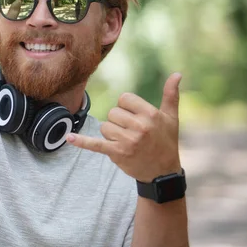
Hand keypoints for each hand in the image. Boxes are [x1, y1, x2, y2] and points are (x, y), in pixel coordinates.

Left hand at [67, 73, 182, 181]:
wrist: (163, 172)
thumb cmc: (167, 141)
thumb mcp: (171, 118)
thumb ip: (171, 95)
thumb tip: (177, 74)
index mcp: (150, 114)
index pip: (124, 99)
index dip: (127, 107)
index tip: (136, 117)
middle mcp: (139, 127)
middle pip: (113, 112)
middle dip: (120, 121)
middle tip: (134, 133)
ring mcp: (127, 141)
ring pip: (105, 126)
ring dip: (112, 133)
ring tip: (127, 142)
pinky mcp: (116, 153)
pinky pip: (95, 144)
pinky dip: (82, 141)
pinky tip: (69, 138)